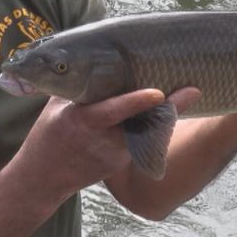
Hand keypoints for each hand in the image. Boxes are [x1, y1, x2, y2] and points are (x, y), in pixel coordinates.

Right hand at [14, 88, 189, 202]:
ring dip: (164, 115)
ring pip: (145, 132)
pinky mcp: (120, 162)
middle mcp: (100, 138)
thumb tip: (94, 57)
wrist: (43, 179)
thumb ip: (77, 86)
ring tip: (186, 93)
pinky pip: (140, 140)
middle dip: (168, 108)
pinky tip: (166, 111)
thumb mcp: (56, 108)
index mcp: (80, 120)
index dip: (135, 102)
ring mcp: (112, 153)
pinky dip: (152, 126)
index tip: (158, 92)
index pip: (112, 110)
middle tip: (193, 90)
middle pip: (141, 122)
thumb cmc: (48, 136)